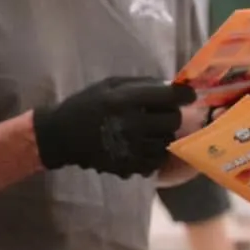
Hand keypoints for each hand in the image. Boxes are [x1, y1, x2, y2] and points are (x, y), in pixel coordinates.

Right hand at [34, 76, 197, 176]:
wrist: (63, 135)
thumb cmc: (87, 104)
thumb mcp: (110, 84)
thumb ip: (142, 84)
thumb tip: (173, 86)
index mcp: (126, 100)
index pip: (170, 96)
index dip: (184, 94)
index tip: (186, 95)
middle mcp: (132, 124)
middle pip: (174, 120)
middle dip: (171, 114)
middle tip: (162, 113)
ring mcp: (131, 148)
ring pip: (167, 141)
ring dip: (163, 134)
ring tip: (150, 129)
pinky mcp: (129, 166)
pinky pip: (157, 160)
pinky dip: (155, 152)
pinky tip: (144, 145)